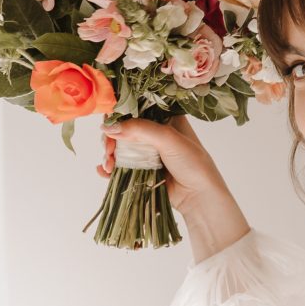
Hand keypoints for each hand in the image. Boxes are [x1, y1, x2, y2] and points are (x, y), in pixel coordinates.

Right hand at [99, 116, 250, 260]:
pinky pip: (120, 165)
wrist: (199, 197)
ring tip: (109, 165)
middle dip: (111, 137)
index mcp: (164, 117)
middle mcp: (154, 132)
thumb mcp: (168, 139)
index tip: (108, 122)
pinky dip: (110, 168)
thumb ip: (139, 129)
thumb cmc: (193, 164)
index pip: (136, 107)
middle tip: (109, 150)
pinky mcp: (141, 169)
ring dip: (109, 154)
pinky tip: (105, 171)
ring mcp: (147, 151)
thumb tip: (109, 127)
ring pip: (119, 147)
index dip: (119, 112)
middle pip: (123, 127)